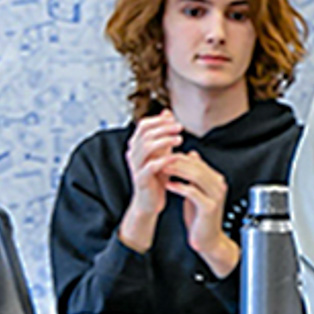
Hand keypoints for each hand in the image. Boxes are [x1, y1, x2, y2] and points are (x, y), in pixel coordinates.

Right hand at [117, 112, 183, 249]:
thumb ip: (164, 133)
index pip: (143, 126)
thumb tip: (167, 112)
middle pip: (145, 134)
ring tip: (180, 140)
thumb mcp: (162, 151)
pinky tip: (176, 157)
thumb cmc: (158, 176)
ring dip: (164, 141)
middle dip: (164, 128)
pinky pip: (151, 166)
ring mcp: (135, 166)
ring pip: (146, 147)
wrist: (151, 201)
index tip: (174, 120)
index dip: (158, 120)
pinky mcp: (140, 179)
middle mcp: (133, 154)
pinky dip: (164, 160)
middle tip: (180, 127)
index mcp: (137, 146)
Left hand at [164, 151, 239, 277]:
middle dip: (178, 162)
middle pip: (198, 167)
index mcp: (216, 180)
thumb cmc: (200, 217)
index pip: (198, 162)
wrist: (208, 239)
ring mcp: (216, 196)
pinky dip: (180, 187)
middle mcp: (219, 186)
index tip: (165, 156)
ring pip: (197, 176)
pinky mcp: (209, 207)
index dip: (180, 157)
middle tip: (161, 159)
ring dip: (177, 171)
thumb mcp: (197, 191)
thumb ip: (195, 175)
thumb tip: (191, 155)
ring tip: (163, 169)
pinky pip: (193, 192)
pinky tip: (169, 185)